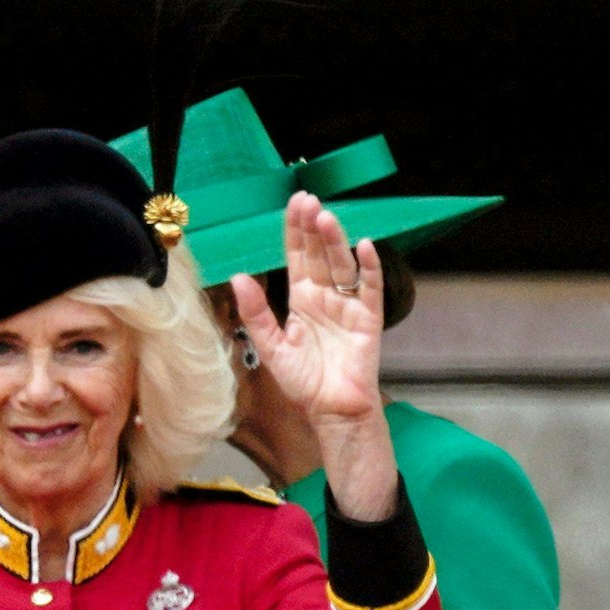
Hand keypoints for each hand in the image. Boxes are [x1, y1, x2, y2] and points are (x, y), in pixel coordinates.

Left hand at [231, 191, 383, 424]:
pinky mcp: (369, 318)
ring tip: (326, 218)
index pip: (296, 257)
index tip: (293, 204)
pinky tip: (365, 246)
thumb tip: (238, 277)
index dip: (295, 231)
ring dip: (335, 241)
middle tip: (308, 199)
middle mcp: (324, 296)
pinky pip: (371, 288)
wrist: (330, 409)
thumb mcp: (270, 346)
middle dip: (313, 227)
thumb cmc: (302, 381)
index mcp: (300, 299)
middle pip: (319, 254)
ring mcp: (348, 305)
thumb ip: (255, 312)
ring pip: (342, 265)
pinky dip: (370, 267)